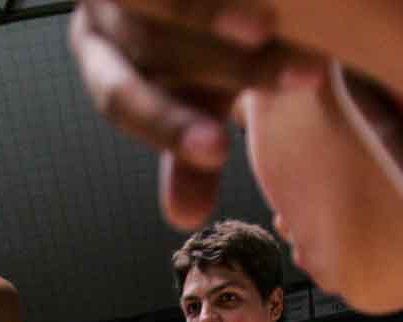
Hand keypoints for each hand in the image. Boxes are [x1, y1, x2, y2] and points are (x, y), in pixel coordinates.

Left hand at [69, 1, 289, 228]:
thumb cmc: (189, 43)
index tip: (221, 150)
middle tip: (302, 79)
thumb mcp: (191, 96)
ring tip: (271, 28)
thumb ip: (188, 149)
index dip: (168, 126)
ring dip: (217, 10)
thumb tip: (184, 219)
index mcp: (100, 56)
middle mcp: (102, 6)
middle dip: (225, 64)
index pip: (120, 98)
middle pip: (151, 40)